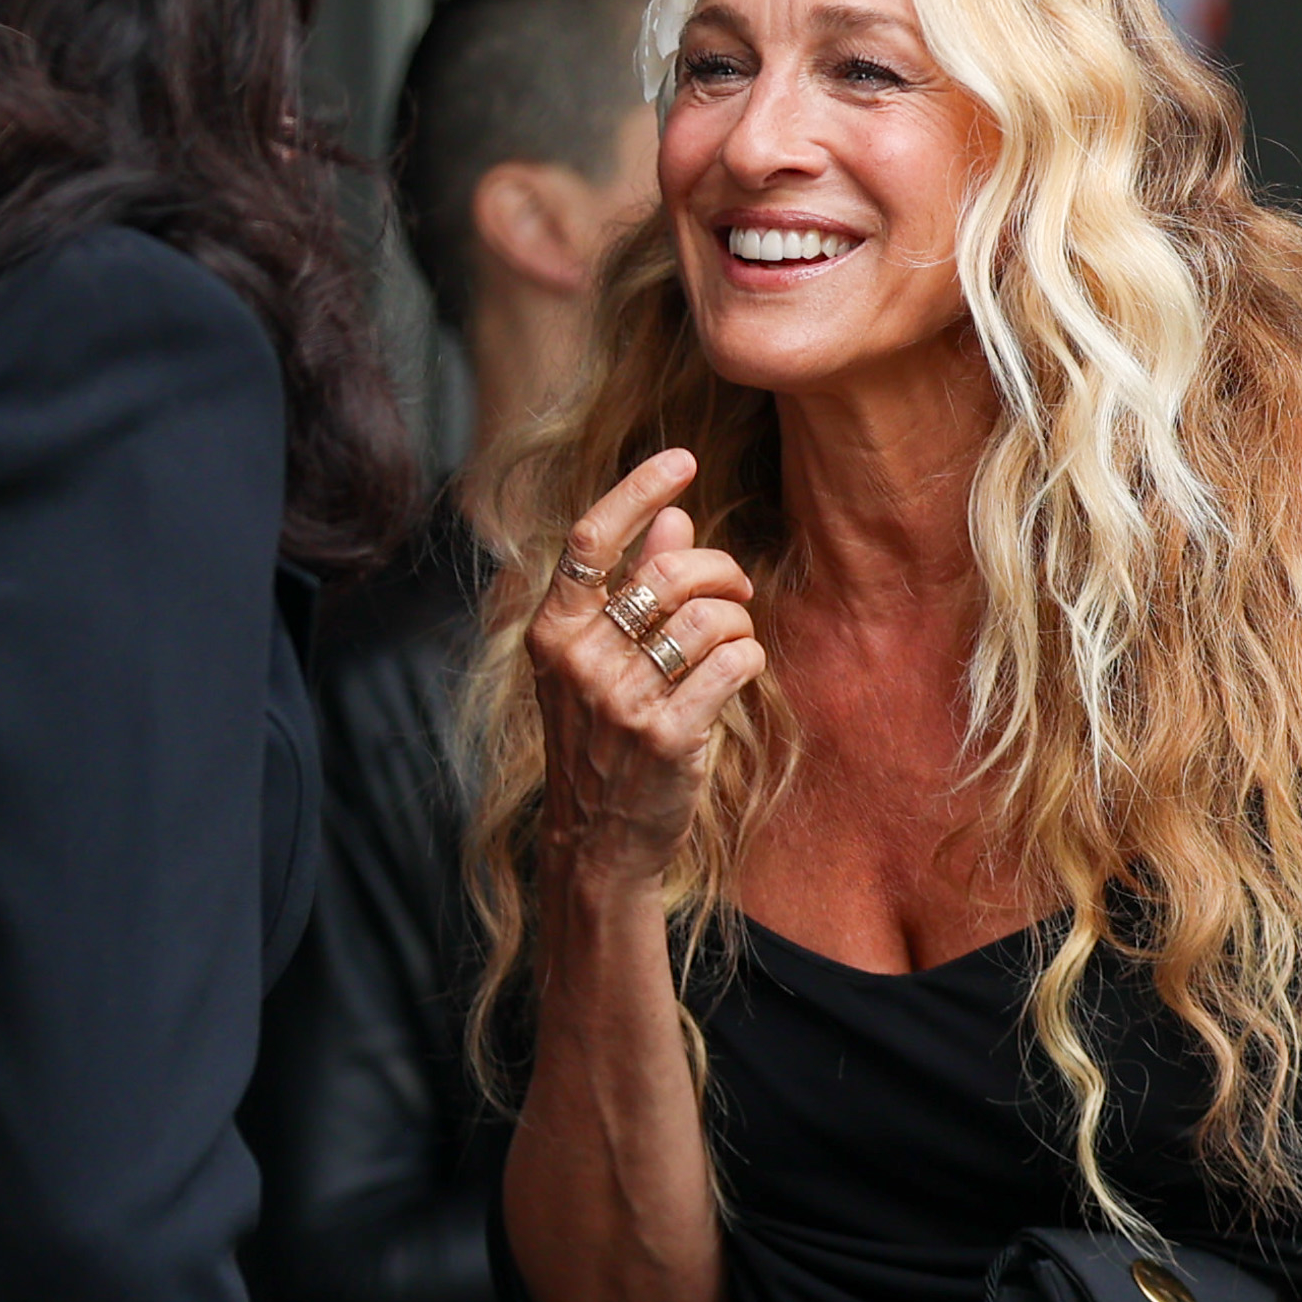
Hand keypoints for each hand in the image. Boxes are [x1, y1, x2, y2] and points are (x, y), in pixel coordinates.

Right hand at [526, 449, 766, 890]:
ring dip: (739, 623)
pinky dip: (749, 660)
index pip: (591, 537)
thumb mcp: (598, 661)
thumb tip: (675, 516)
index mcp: (552, 630)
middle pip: (670, 571)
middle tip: (736, 591)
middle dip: (721, 571)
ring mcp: (621, 699)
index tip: (683, 460)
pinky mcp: (667, 735)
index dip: (639, 489)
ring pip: (711, 617)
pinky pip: (734, 663)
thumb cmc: (602, 740)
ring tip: (732, 645)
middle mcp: (579, 659)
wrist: (599, 841)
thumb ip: (633, 585)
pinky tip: (737, 676)